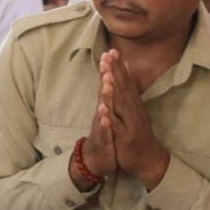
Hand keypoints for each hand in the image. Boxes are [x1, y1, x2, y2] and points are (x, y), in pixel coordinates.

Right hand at [74, 54, 117, 189]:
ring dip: (104, 95)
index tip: (111, 50)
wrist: (97, 158)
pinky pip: (104, 130)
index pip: (107, 84)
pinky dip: (104, 122)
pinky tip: (105, 115)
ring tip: (106, 82)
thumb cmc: (105, 133)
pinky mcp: (102, 139)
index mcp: (106, 105)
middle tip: (106, 59)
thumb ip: (110, 94)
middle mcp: (102, 112)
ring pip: (103, 109)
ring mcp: (101, 125)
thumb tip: (112, 75)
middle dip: (105, 76)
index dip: (109, 68)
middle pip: (103, 92)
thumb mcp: (109, 112)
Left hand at [104, 50, 168, 189]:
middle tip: (108, 56)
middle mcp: (133, 111)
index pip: (125, 82)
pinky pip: (116, 128)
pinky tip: (103, 112)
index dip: (118, 66)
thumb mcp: (133, 110)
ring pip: (120, 106)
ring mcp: (129, 124)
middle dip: (115, 72)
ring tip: (107, 76)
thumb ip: (128, 91)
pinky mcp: (125, 139)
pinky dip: (109, 120)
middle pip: (122, 89)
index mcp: (133, 104)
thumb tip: (126, 70)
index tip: (111, 50)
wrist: (148, 159)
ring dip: (113, 91)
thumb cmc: (137, 132)